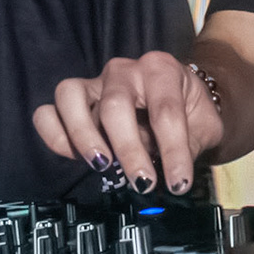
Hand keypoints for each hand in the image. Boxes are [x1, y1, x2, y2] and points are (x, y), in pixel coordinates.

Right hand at [34, 52, 221, 196]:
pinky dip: (55, 136)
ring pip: (70, 96)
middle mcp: (124, 70)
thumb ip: (188, 147)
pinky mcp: (75, 100)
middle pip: (115, 106)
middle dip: (128, 150)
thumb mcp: (205, 125)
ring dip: (83, 136)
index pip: (165, 112)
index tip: (178, 183)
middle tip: (143, 183)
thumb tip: (171, 177)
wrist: (181, 94)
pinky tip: (74, 157)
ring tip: (102, 166)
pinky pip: (48, 111)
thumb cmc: (191, 110)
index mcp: (162, 70)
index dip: (173, 152)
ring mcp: (95, 82)